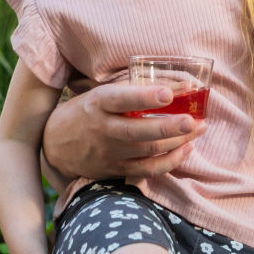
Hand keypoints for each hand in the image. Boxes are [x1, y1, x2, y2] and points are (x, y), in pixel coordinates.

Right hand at [41, 81, 206, 181]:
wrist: (55, 145)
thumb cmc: (85, 112)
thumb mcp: (100, 94)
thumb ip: (135, 88)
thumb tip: (181, 84)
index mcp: (99, 103)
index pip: (122, 99)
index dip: (146, 97)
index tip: (168, 93)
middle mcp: (104, 129)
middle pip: (139, 131)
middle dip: (169, 127)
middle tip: (193, 121)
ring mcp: (110, 152)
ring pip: (148, 150)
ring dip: (178, 141)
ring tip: (199, 129)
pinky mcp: (116, 170)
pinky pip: (148, 170)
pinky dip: (170, 161)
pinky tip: (186, 149)